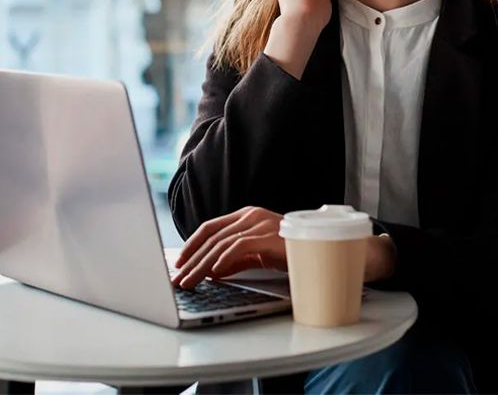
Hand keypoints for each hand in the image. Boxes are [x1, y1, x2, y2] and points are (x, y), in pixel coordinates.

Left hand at [172, 206, 286, 289]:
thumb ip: (235, 260)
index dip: (191, 245)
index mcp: (246, 215)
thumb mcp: (257, 255)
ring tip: (190, 281)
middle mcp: (251, 215)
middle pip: (212, 237)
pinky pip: (240, 246)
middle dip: (191, 260)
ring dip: (201, 265)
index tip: (179, 263)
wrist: (319, 251)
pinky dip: (225, 259)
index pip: (210, 227)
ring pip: (221, 243)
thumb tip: (210, 271)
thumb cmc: (290, 252)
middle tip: (178, 279)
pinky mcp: (269, 236)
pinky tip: (214, 273)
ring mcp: (260, 223)